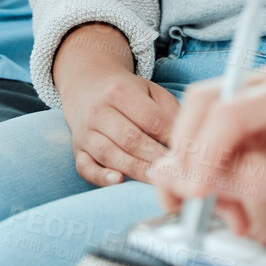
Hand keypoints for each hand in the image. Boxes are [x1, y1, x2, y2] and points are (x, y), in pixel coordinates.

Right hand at [54, 24, 179, 186]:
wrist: (87, 85)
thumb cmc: (126, 92)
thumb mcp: (150, 90)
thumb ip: (169, 111)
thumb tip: (188, 139)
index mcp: (120, 91)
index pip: (150, 119)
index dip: (170, 137)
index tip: (187, 151)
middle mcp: (99, 111)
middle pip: (130, 138)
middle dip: (156, 157)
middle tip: (176, 171)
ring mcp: (86, 132)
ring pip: (110, 154)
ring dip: (136, 169)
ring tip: (158, 179)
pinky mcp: (77, 150)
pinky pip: (85, 167)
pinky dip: (101, 177)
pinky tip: (118, 181)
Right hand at [150, 69, 265, 258]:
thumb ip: (246, 180)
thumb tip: (195, 179)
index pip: (226, 112)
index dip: (203, 152)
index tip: (196, 190)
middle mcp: (262, 86)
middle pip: (201, 107)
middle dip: (188, 156)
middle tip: (188, 198)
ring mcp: (250, 99)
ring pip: (199, 125)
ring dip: (200, 172)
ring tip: (226, 213)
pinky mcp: (243, 120)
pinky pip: (210, 142)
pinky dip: (212, 177)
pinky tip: (233, 207)